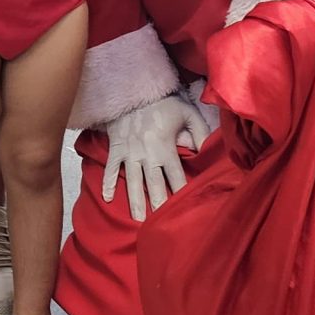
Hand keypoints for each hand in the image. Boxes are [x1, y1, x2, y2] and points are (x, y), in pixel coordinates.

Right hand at [99, 94, 214, 220]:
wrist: (131, 88)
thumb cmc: (162, 101)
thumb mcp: (187, 112)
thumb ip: (200, 132)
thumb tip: (207, 151)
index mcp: (166, 148)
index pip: (176, 178)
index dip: (181, 194)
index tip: (185, 211)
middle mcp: (147, 155)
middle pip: (154, 186)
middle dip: (157, 206)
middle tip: (159, 226)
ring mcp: (129, 153)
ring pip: (132, 182)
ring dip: (135, 202)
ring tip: (137, 220)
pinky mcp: (116, 148)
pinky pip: (111, 169)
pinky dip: (108, 183)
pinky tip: (108, 198)